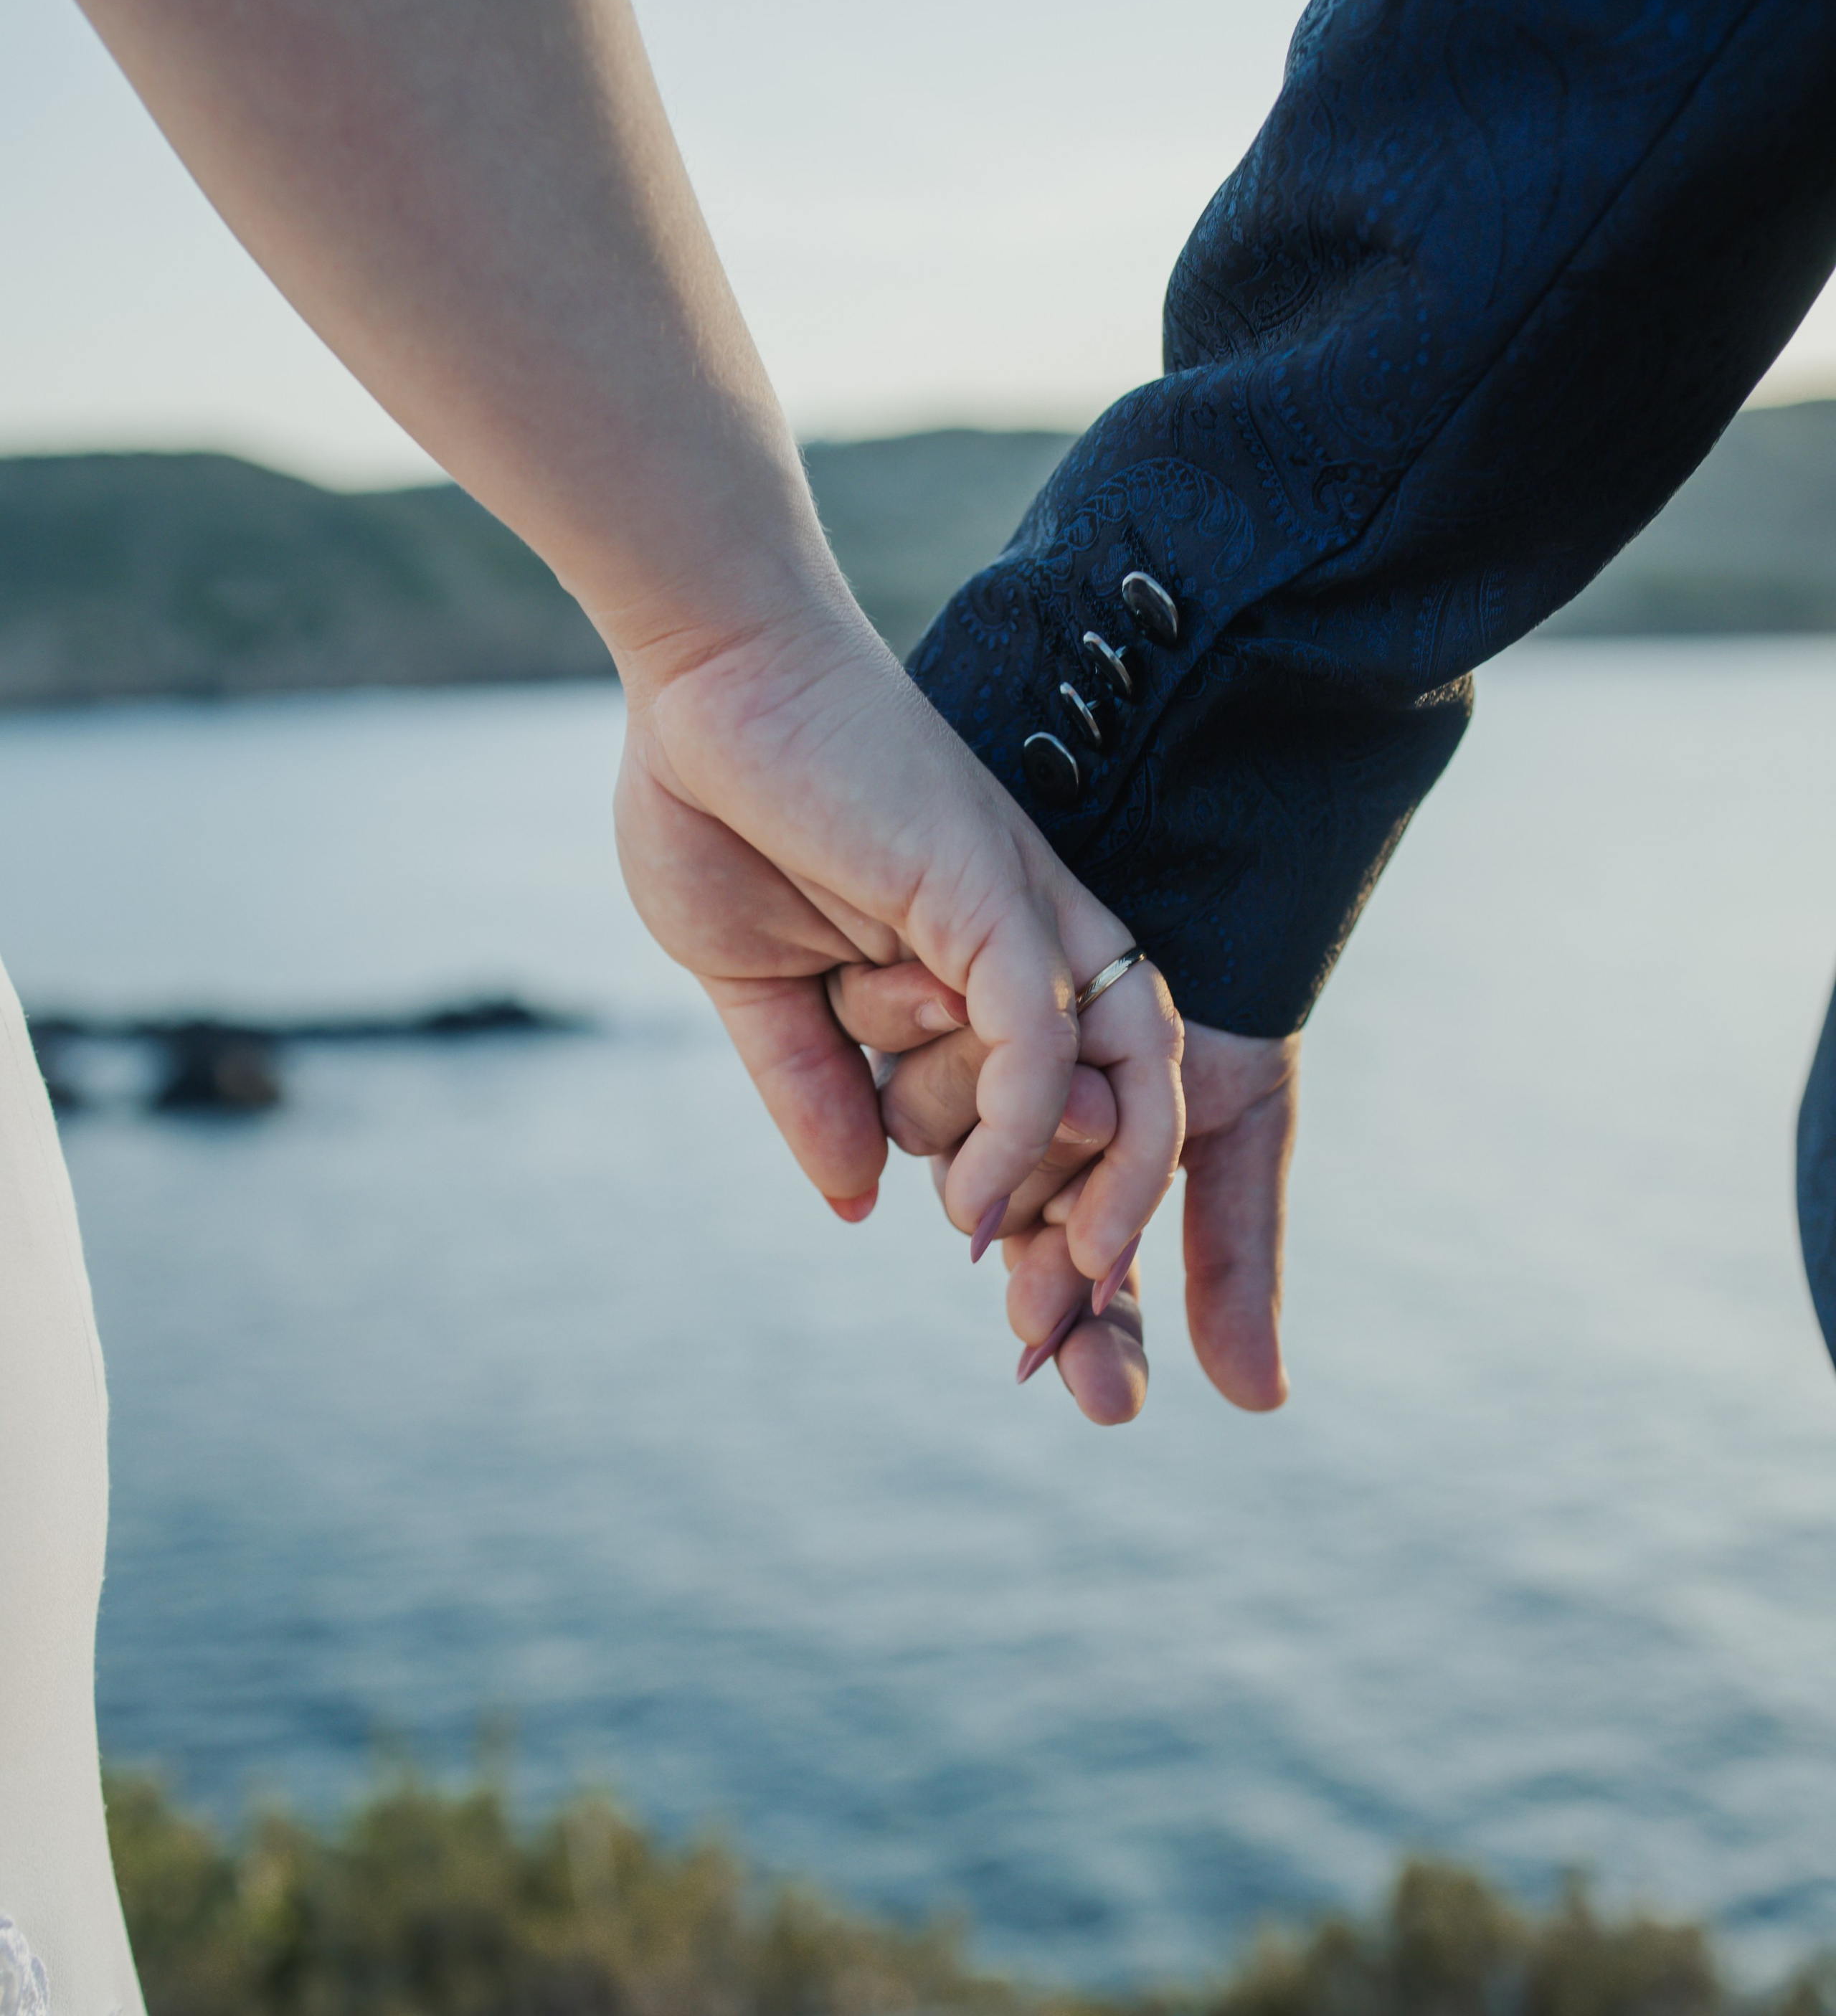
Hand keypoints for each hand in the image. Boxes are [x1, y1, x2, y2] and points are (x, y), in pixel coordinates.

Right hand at [614, 587, 1184, 1276]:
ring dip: (1101, 1193)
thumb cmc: (717, 800)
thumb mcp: (757, 984)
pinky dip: (1023, 1124)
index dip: (1045, 1218)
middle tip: (1056, 1340)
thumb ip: (811, 1090)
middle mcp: (1032, 939)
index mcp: (982, 962)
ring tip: (1054, 1289)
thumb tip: (853, 1203)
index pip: (1054, 1109)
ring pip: (1120, 1072)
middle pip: (1126, 1099)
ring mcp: (1022, 911)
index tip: (1018, 1324)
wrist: (694, 675)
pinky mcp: (990, 888)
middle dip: (1106, 1230)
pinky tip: (971, 1201)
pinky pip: (1043, 1031)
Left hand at [833, 967, 1296, 1423]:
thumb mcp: (1242, 1122)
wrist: (1177, 857)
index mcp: (1100, 1188)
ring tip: (1080, 1097)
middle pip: (1022, 1242)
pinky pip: (899, 1094)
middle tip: (1063, 1271)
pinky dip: (953, 1077)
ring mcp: (957, 1099)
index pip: (1091, 1295)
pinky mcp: (897, 1038)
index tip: (1109, 1403)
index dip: (1099, 1349)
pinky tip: (974, 1031)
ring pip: (960, 1172)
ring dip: (1019, 1149)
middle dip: (1052, 1265)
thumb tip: (1260, 1404)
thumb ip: (1237, 1255)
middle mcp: (1021, 1154)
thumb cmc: (1228, 993)